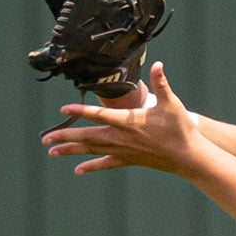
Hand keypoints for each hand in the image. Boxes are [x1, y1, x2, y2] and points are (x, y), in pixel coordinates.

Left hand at [42, 62, 200, 175]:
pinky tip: (78, 170)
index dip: (80, 111)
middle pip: (88, 137)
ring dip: (71, 151)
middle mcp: (122, 138)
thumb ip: (162, 83)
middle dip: (65, 137)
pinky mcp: (129, 160)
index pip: (99, 115)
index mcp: (129, 122)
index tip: (63, 109)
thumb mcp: (172, 103)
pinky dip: (91, 166)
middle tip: (45, 139)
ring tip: (52, 151)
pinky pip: (106, 164)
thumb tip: (159, 65)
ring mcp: (124, 151)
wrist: (189, 157)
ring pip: (92, 151)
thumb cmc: (181, 129)